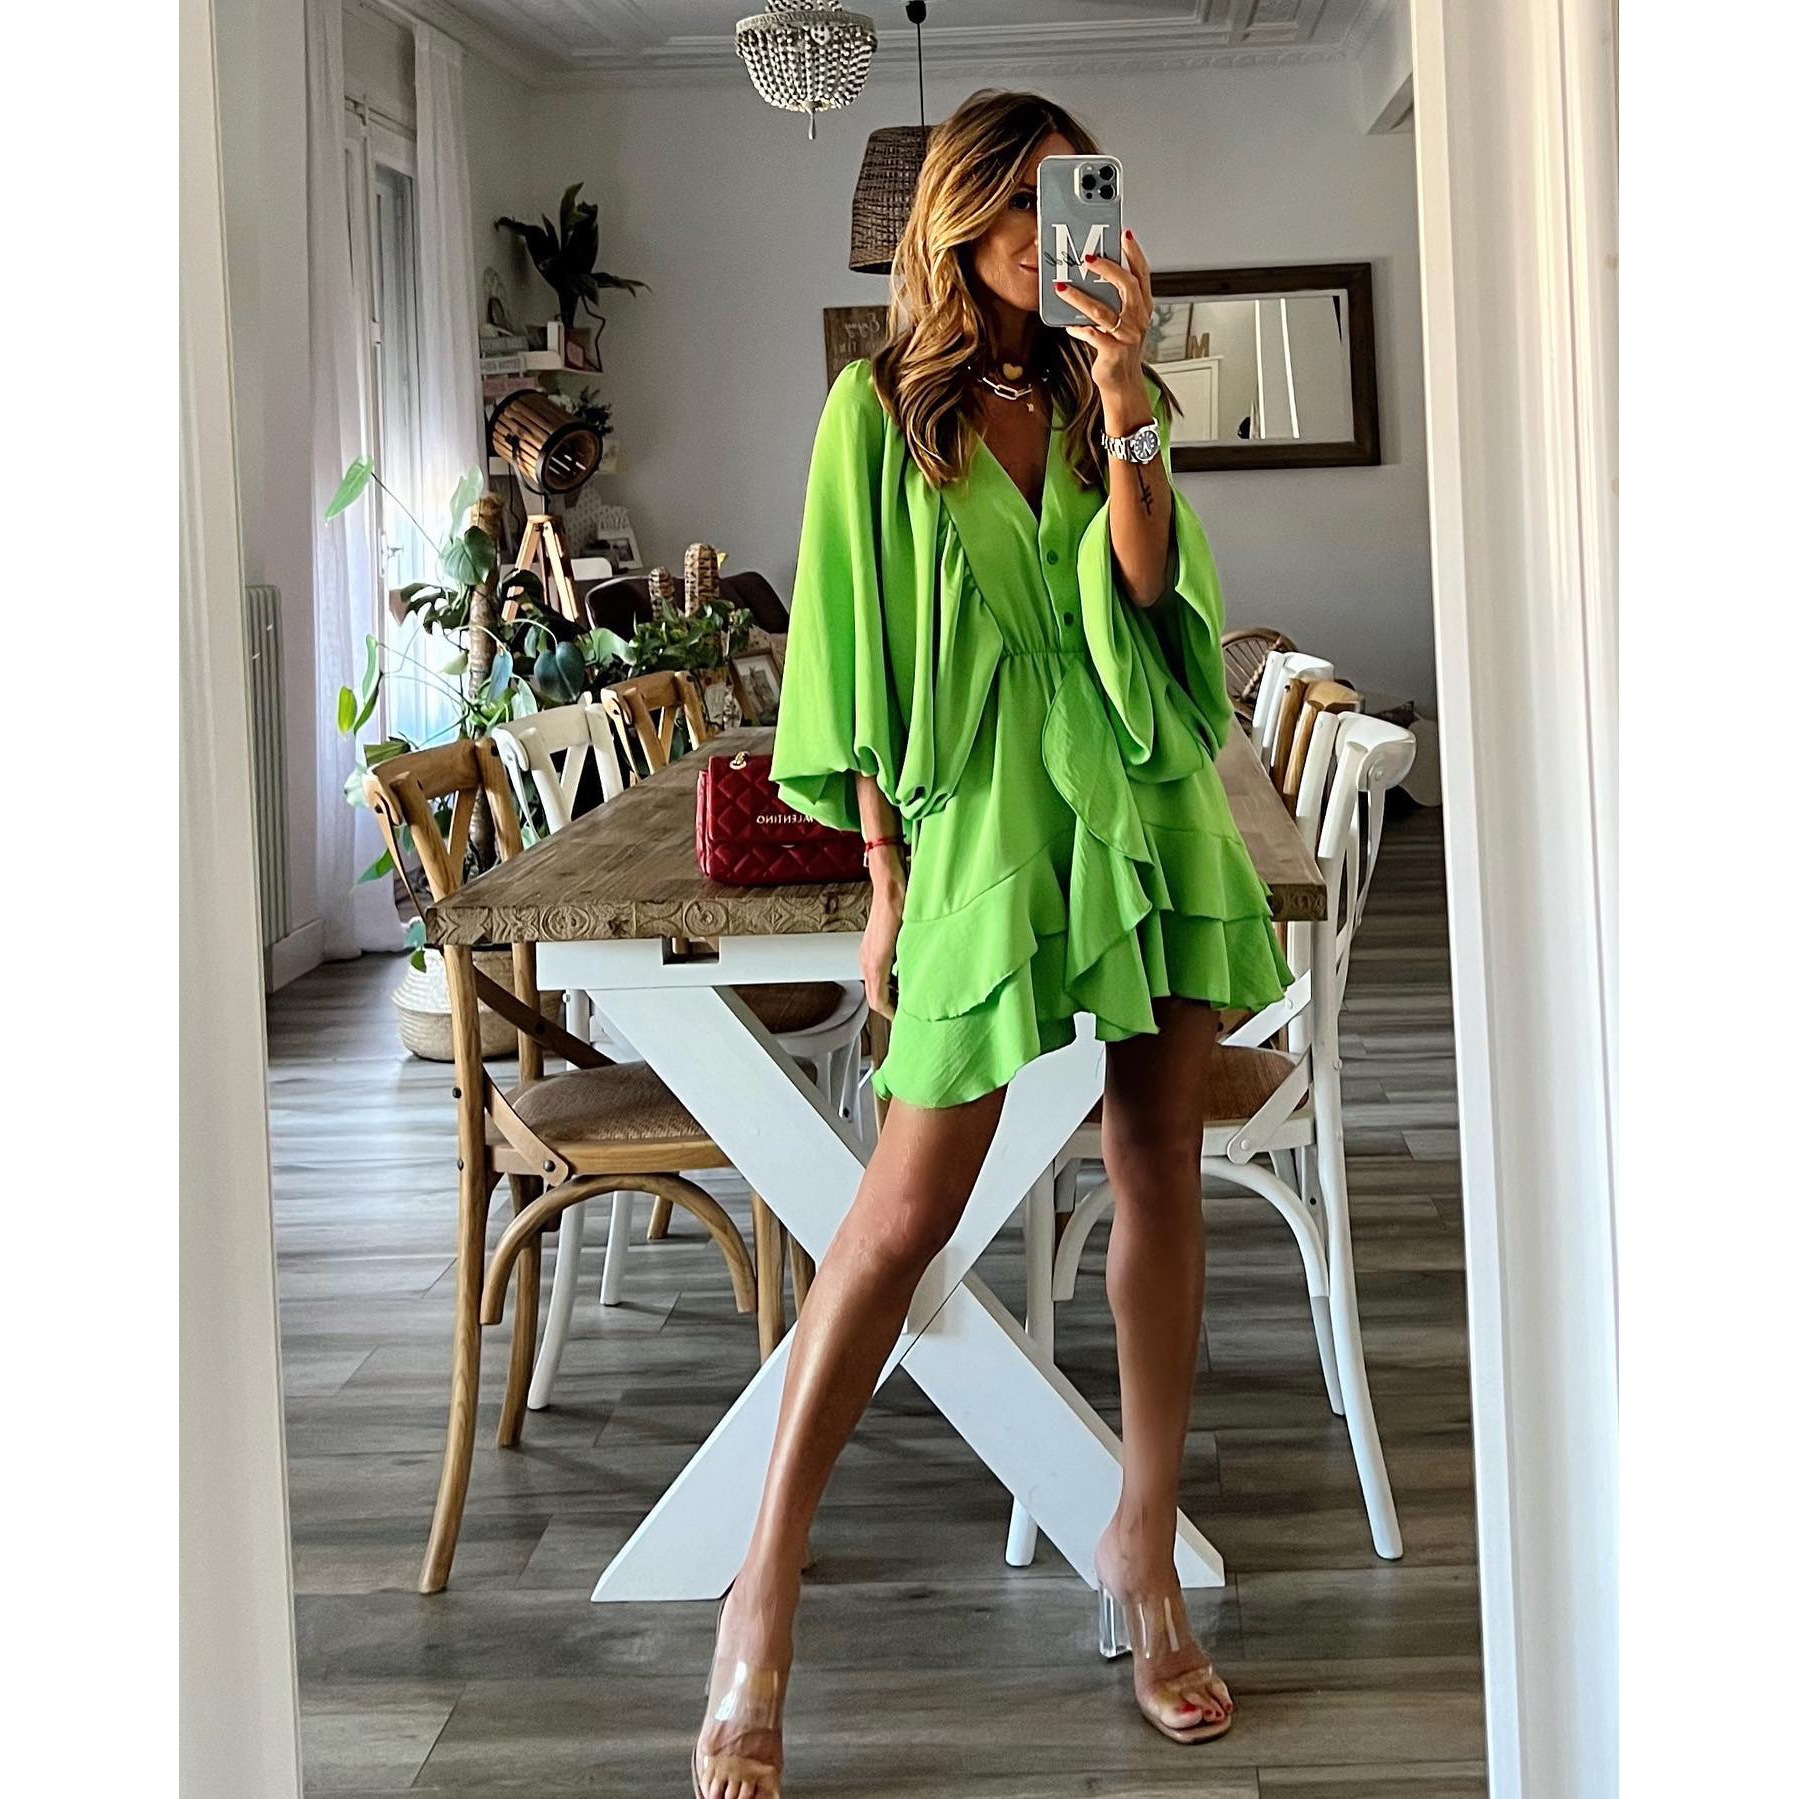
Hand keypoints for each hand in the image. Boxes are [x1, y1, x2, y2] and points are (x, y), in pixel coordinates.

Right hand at [861, 852, 904, 1019]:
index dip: (893, 1015)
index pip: (878, 1002)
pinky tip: (904, 973)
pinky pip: (876, 971)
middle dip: (892, 1005)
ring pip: (875, 984)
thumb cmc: (902, 908)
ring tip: (910, 994)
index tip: (907, 1020)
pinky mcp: (871, 946)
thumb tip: (919, 989)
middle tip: (911, 1009)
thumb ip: (911, 968)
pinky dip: (888, 979)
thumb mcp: (909, 943)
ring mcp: (867, 953)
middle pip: (875, 995)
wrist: (891, 886)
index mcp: (874, 965)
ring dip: (890, 992)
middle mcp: (866, 961)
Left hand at [1055, 227, 1153, 396]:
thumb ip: (1113, 299)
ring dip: (1079, 297)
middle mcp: (1138, 319)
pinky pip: (1091, 335)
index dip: (1134, 254)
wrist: (1122, 381)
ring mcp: (1127, 336)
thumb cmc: (1119, 348)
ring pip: (1102, 311)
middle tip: (1088, 258)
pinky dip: (1078, 328)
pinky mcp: (1113, 352)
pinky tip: (1068, 324)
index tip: (1124, 235)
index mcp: (1143, 307)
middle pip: (1127, 286)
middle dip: (1107, 269)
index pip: (1142, 274)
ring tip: (1061, 287)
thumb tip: (1089, 274)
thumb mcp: (1122, 320)